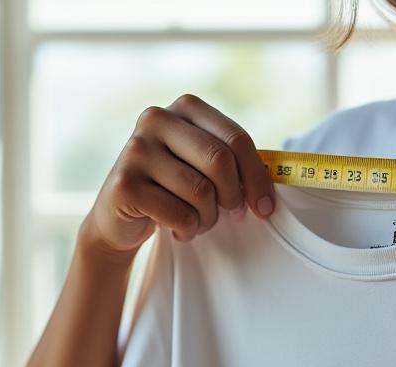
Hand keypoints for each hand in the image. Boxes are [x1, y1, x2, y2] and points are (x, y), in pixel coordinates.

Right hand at [78, 93, 277, 264]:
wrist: (119, 216)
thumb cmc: (173, 188)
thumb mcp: (203, 165)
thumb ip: (234, 161)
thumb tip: (276, 179)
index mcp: (185, 106)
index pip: (236, 138)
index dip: (258, 177)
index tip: (265, 207)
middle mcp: (157, 118)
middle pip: (220, 161)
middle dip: (234, 196)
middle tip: (232, 214)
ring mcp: (136, 149)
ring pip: (201, 192)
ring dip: (208, 218)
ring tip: (198, 221)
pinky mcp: (125, 183)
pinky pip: (180, 215)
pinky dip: (188, 230)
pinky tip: (176, 228)